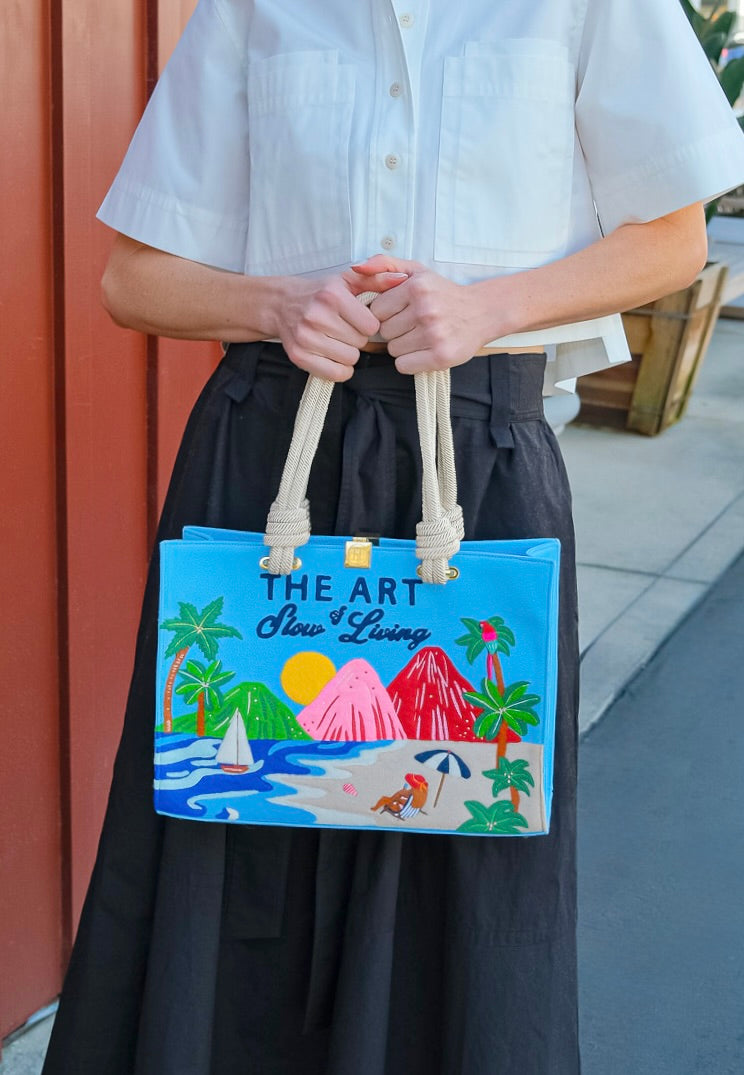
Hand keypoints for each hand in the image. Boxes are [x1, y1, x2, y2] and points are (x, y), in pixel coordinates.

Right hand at [275, 269, 406, 381]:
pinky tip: (334, 356)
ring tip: (338, 341)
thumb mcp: (347, 280)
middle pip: (360, 344)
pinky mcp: (299, 356)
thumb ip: (376, 279)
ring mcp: (306, 338)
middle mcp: (317, 316)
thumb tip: (401, 278)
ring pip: (350, 360)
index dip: (369, 325)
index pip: (371, 326)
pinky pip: (335, 374)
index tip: (359, 321)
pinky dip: (339, 370)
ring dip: (348, 354)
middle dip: (357, 339)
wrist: (281, 304)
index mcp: (333, 296)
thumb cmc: (320, 293)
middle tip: (345, 331)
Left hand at [352, 256, 486, 373]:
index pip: (376, 311)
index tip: (401, 312)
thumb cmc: (444, 292)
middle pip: (384, 332)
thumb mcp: (417, 270)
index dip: (386, 314)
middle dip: (394, 330)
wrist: (483, 312)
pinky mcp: (440, 356)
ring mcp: (434, 334)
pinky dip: (410, 361)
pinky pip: (404, 366)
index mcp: (417, 288)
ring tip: (420, 336)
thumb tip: (356, 267)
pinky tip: (422, 351)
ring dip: (402, 346)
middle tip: (413, 325)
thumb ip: (384, 264)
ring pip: (393, 350)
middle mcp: (425, 310)